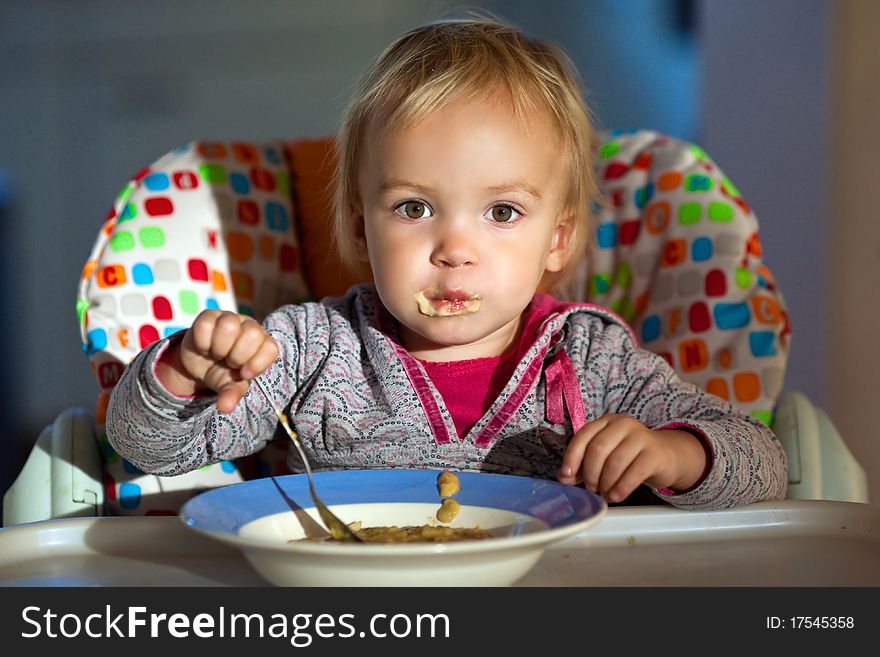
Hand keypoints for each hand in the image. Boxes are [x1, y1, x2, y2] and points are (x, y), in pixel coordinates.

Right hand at [156, 310, 279, 413]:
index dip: (257, 364)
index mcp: (263, 343)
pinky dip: (203, 342)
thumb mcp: (230, 385)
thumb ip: (232, 394)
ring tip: (217, 354)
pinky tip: (205, 347)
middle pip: (252, 334)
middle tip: (229, 363)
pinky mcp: (209, 315)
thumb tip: (224, 408)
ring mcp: (230, 318)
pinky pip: (206, 324)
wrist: (199, 364)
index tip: (243, 374)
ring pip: (229, 325)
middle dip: (237, 356)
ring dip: (219, 347)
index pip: (271, 348)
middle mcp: (250, 327)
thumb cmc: (223, 373)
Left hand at [556, 414, 707, 501]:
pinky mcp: (655, 453)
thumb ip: (584, 465)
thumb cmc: (630, 457)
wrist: (667, 456)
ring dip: (606, 483)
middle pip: (598, 449)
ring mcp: (641, 436)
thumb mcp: (606, 457)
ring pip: (615, 462)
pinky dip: (622, 487)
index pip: (583, 436)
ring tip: (605, 494)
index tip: (566, 476)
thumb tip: (564, 478)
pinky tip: (616, 496)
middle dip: (590, 473)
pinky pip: (634, 472)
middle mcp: (623, 424)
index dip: (572, 457)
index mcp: (606, 422)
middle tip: (591, 488)